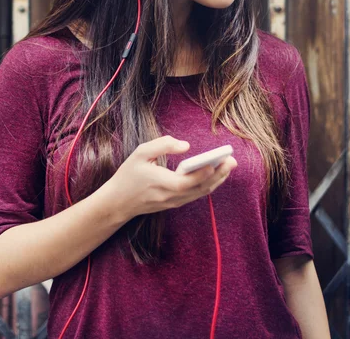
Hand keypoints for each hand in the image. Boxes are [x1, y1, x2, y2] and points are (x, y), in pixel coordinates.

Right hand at [106, 135, 237, 218]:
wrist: (117, 202)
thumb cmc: (128, 174)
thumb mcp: (140, 153)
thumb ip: (163, 145)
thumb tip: (186, 146)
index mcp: (161, 183)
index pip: (187, 182)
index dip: (203, 173)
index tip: (217, 161)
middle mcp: (171, 196)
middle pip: (200, 188)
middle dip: (218, 175)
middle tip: (232, 160)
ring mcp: (174, 202)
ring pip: (200, 193)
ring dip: (217, 180)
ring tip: (229, 165)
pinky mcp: (174, 203)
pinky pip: (195, 195)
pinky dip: (207, 185)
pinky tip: (216, 174)